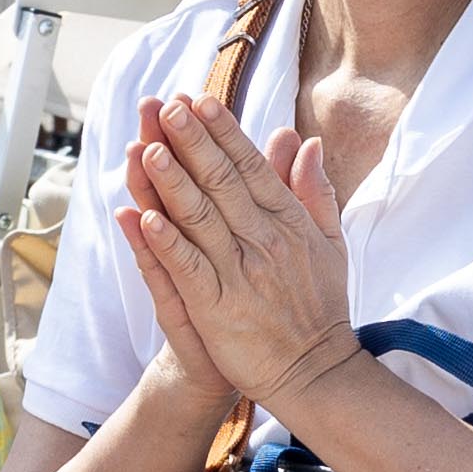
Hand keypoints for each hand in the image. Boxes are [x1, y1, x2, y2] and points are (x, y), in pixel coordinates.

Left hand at [116, 94, 360, 411]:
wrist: (315, 371)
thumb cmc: (319, 306)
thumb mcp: (329, 242)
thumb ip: (314, 191)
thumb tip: (307, 143)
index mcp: (288, 222)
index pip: (251, 166)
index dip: (223, 132)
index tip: (199, 100)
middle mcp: (264, 240)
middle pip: (222, 182)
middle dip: (192, 142)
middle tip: (166, 107)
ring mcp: (240, 273)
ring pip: (200, 218)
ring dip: (172, 182)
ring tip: (148, 148)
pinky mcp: (218, 307)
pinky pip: (188, 269)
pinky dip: (166, 243)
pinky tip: (143, 218)